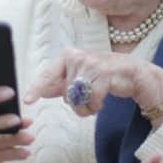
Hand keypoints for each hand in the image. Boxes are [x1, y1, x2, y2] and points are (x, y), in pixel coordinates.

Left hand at [24, 47, 162, 116]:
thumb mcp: (81, 79)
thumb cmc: (106, 76)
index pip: (48, 74)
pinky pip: (92, 100)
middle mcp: (78, 56)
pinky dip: (96, 106)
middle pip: (66, 93)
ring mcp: (91, 63)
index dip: (37, 88)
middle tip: (89, 97)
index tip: (27, 100)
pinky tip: (103, 99)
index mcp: (69, 56)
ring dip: (87, 107)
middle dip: (77, 103)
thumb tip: (41, 91)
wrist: (135, 74)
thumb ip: (62, 84)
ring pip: (77, 99)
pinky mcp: (104, 73)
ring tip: (97, 99)